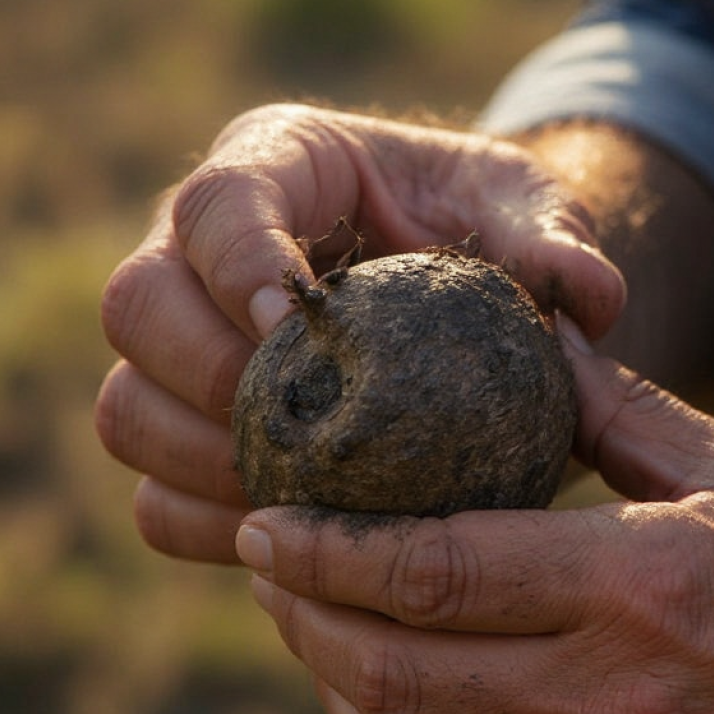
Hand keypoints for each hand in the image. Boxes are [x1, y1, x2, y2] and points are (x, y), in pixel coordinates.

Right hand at [95, 103, 624, 561]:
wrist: (452, 298)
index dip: (237, 262)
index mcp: (271, 172)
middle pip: (137, 304)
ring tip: (290, 498)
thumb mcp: (529, 214)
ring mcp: (182, 349)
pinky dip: (203, 525)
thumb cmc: (483, 233)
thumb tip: (587, 298)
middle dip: (204, 374)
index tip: (295, 321)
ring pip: (127, 406)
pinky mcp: (188, 434)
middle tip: (298, 426)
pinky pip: (152, 495)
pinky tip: (285, 541)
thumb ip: (556, 242)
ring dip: (196, 463)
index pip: (215, 204)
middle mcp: (198, 258)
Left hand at [238, 315, 713, 713]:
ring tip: (306, 629)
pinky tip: (375, 711)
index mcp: (639, 588)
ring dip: (332, 692)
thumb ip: (617, 407)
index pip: (434, 573)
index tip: (266, 520)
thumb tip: (533, 334)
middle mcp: (612, 704)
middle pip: (397, 669)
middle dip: (303, 614)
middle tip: (266, 562)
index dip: (326, 549)